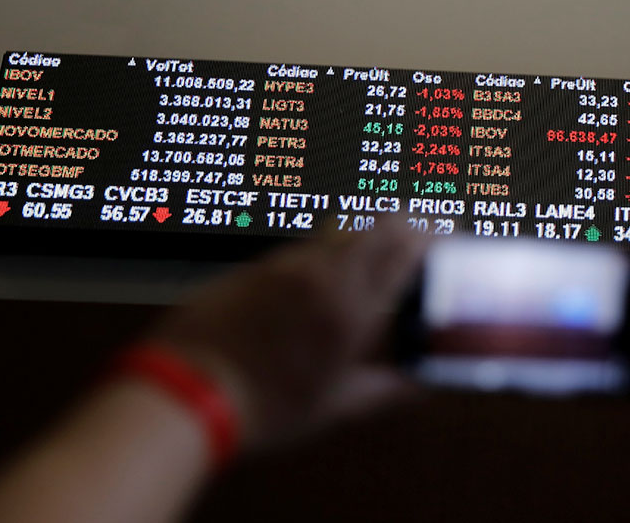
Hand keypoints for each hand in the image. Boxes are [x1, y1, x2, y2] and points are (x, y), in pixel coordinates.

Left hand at [152, 216, 427, 448]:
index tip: (445, 239)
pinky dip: (320, 263)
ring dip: (360, 245)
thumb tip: (424, 382)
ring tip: (362, 277)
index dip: (433, 236)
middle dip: (404, 227)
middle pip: (377, 223)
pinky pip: (299, 253)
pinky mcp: (252, 268)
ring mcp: (282, 265)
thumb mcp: (338, 405)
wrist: (184, 394)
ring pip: (337, 234)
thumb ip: (391, 389)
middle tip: (416, 243)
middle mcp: (320, 273)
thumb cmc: (260, 406)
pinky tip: (312, 297)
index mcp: (350, 306)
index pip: (407, 245)